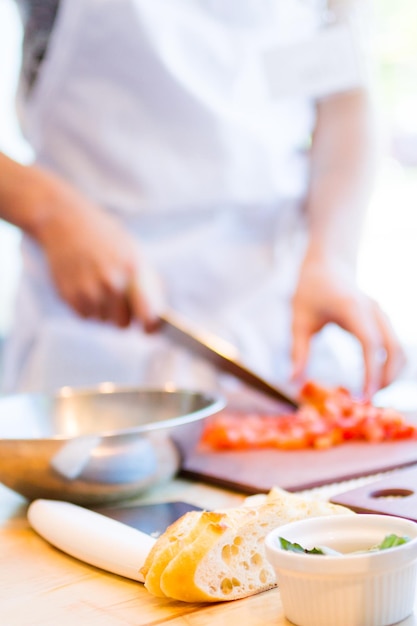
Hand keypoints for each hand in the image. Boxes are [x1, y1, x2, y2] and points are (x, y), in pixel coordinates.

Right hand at [30, 167, 163, 329]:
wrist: (65, 222)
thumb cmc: (106, 238)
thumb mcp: (134, 253)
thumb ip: (148, 284)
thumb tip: (158, 316)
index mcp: (132, 271)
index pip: (148, 315)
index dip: (150, 326)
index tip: (149, 328)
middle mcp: (110, 283)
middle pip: (123, 324)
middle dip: (123, 315)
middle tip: (118, 297)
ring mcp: (88, 290)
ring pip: (103, 321)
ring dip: (103, 310)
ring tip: (99, 285)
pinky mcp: (68, 296)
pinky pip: (85, 316)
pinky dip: (87, 307)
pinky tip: (85, 286)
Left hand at [290, 254, 405, 396]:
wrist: (328, 264)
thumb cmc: (311, 290)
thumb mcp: (299, 319)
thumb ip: (298, 351)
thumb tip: (293, 381)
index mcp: (353, 308)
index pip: (370, 344)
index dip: (371, 371)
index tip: (364, 395)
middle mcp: (373, 310)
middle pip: (393, 348)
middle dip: (386, 377)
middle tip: (368, 401)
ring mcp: (381, 314)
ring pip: (399, 348)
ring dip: (391, 373)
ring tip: (371, 393)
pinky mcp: (382, 319)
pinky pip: (394, 345)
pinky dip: (389, 364)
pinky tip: (373, 379)